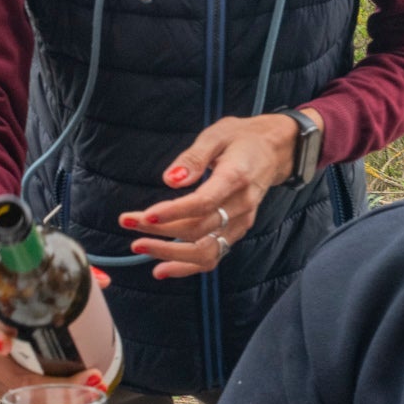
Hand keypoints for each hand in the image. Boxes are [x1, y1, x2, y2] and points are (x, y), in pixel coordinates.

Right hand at [0, 247, 107, 400]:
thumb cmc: (7, 296)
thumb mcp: (25, 281)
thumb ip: (63, 277)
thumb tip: (103, 281)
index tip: (7, 345)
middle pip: (18, 377)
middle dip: (60, 385)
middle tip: (93, 378)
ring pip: (22, 394)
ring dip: (60, 398)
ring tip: (91, 389)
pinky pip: (19, 399)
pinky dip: (48, 400)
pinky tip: (73, 396)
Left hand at [122, 110, 318, 280]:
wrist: (275, 151)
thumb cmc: (241, 138)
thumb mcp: (217, 134)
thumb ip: (193, 157)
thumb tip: (171, 180)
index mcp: (235, 178)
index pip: (204, 203)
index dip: (173, 213)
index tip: (145, 216)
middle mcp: (241, 205)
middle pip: (199, 229)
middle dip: (160, 230)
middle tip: (128, 222)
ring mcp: (242, 222)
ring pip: (206, 250)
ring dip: (170, 254)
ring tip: (139, 247)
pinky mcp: (237, 231)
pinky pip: (213, 256)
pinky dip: (187, 266)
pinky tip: (162, 268)